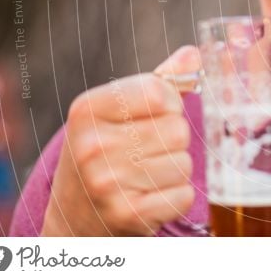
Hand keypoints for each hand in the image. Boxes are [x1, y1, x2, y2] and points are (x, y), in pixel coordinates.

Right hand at [41, 46, 200, 235]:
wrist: (74, 217)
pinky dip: (175, 197)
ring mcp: (108, 183)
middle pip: (178, 129)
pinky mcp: (128, 215)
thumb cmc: (104, 151)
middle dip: (173, 139)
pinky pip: (184, 195)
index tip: (152, 116)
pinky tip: (149, 197)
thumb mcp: (116, 111)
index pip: (160, 92)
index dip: (170, 104)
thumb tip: (195, 54)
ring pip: (184, 163)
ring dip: (174, 169)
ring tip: (146, 174)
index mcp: (88, 110)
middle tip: (146, 151)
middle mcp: (92, 146)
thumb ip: (158, 81)